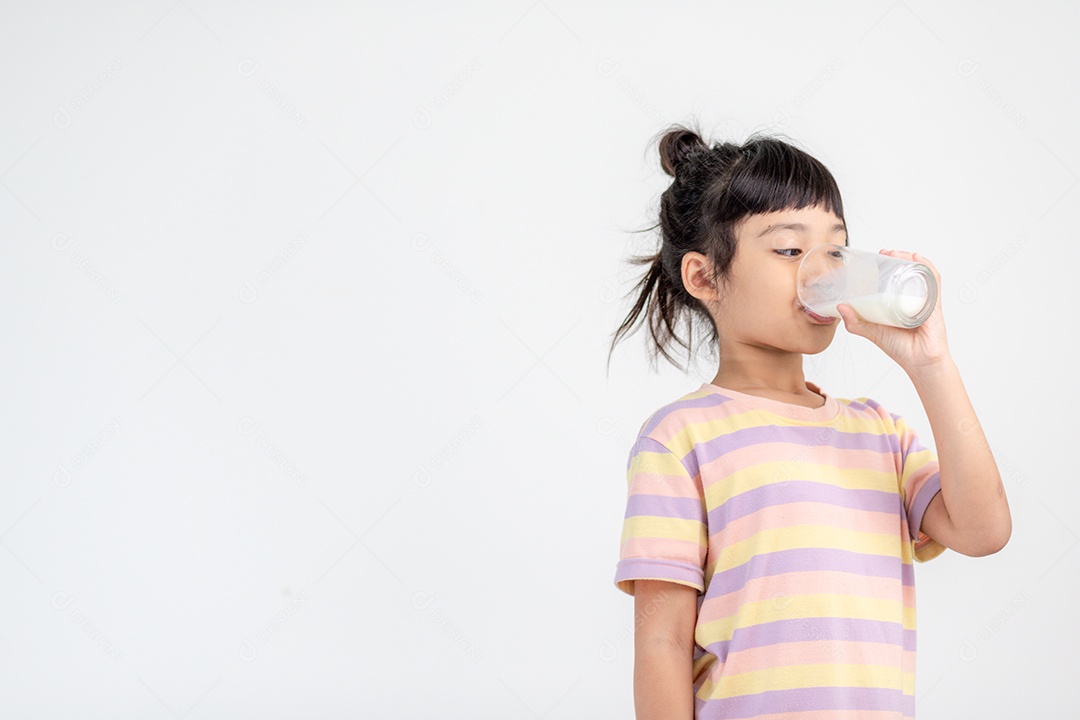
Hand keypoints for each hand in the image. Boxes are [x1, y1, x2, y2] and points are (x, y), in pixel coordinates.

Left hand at [835, 249, 950, 373]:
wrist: (919, 362)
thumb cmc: (900, 348)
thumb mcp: (872, 331)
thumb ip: (855, 322)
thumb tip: (840, 306)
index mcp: (900, 302)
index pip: (895, 278)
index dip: (887, 264)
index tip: (877, 256)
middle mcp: (914, 298)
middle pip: (908, 271)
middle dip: (897, 257)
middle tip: (884, 252)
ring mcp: (925, 299)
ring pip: (920, 272)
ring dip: (909, 259)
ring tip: (897, 253)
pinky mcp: (934, 304)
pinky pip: (934, 281)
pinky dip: (928, 268)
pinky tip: (918, 259)